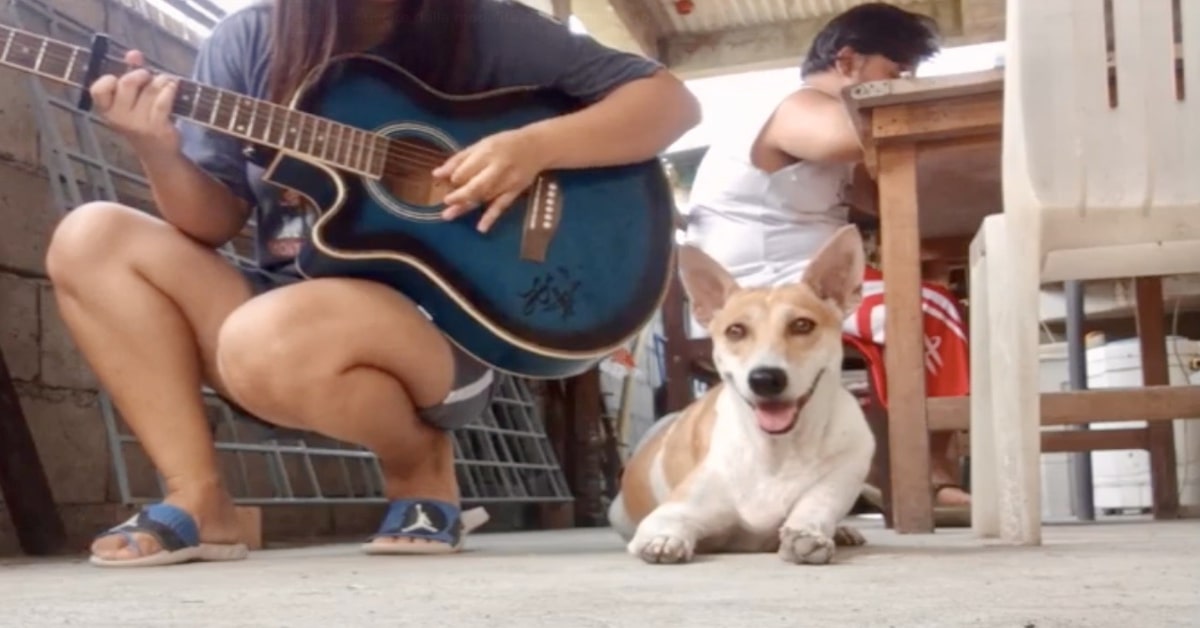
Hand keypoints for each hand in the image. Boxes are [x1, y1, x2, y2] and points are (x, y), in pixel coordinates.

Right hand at [89, 50, 180, 158]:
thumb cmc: (142, 119)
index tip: (119, 78)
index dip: (109, 79)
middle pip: (127, 84)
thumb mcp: (132, 98)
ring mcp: (138, 124)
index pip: (98, 90)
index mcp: (107, 109)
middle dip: (141, 74)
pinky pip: (162, 102)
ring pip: (149, 90)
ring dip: (161, 80)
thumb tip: (134, 53)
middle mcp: (119, 117)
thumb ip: (130, 73)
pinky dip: (169, 89)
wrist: (157, 152)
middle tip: (148, 76)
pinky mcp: (156, 128)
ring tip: (166, 82)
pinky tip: (173, 86)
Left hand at [432, 128, 548, 232]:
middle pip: (476, 185)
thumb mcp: (481, 145)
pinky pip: (502, 205)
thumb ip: (459, 159)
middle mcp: (498, 168)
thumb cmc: (505, 143)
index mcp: (487, 152)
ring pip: (485, 196)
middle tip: (446, 202)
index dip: (454, 177)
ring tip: (449, 215)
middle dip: (459, 195)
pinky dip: (491, 217)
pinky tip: (481, 228)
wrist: (537, 147)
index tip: (447, 182)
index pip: (466, 169)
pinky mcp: (515, 191)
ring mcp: (508, 181)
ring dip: (467, 207)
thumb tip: (437, 174)